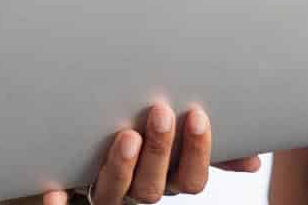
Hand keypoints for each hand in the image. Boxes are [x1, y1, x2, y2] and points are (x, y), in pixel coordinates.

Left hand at [40, 103, 261, 204]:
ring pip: (114, 193)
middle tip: (162, 112)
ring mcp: (104, 193)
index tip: (198, 115)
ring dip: (121, 167)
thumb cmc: (145, 144)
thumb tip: (255, 162)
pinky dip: (57, 204)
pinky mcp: (70, 191)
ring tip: (126, 135)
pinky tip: (52, 191)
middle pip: (153, 187)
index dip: (197, 152)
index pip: (191, 180)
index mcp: (168, 180)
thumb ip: (211, 151)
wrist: (88, 152)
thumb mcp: (179, 147)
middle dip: (161, 151)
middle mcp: (137, 191)